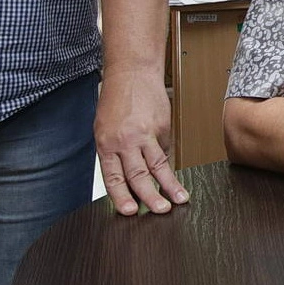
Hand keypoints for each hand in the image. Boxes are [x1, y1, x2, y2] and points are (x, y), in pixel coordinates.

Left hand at [96, 69, 189, 215]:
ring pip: (159, 166)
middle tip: (161, 210)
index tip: (130, 211)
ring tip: (180, 199)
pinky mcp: (163, 128)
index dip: (121, 197)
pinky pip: (165, 149)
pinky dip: (166, 159)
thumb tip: (126, 177)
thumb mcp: (103, 129)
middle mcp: (126, 141)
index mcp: (107, 143)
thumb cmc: (116, 99)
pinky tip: (170, 168)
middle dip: (151, 197)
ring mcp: (147, 134)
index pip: (114, 178)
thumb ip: (114, 154)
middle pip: (139, 176)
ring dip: (170, 185)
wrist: (133, 73)